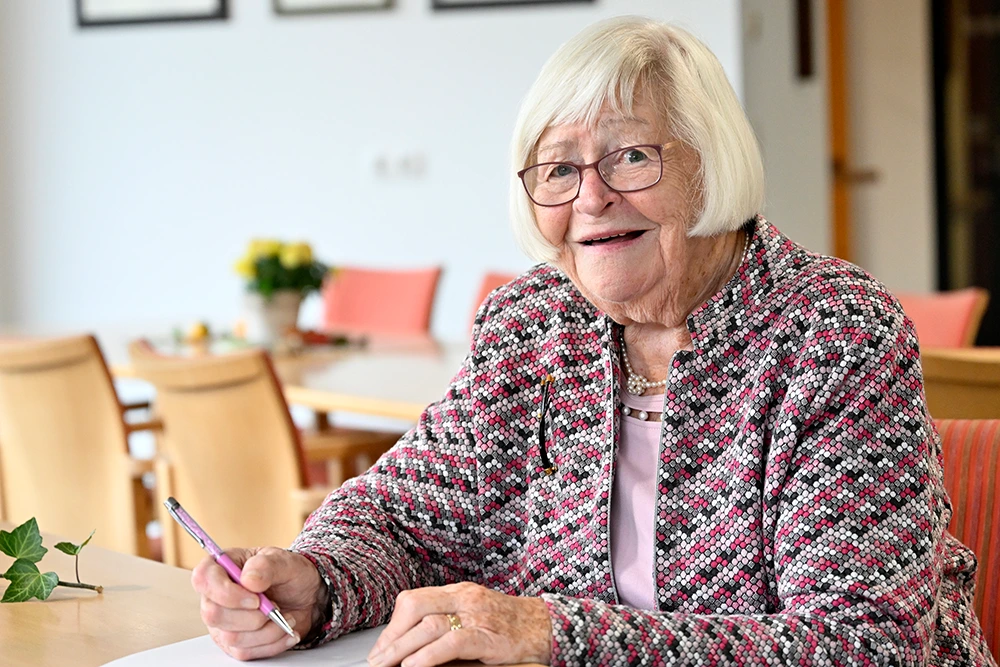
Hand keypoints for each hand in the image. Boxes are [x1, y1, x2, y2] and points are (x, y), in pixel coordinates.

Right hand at [191, 547, 326, 660]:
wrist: (305, 596)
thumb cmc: (290, 574)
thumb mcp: (285, 561)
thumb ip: (266, 565)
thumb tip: (248, 580)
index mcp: (222, 566)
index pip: (203, 578)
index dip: (224, 591)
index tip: (255, 597)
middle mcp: (216, 596)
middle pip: (213, 614)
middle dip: (252, 615)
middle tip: (274, 606)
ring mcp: (222, 622)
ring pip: (232, 637)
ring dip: (267, 630)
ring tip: (286, 617)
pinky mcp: (233, 643)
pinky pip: (245, 652)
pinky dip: (272, 643)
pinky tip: (286, 630)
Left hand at [367, 582, 551, 666]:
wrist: (548, 626)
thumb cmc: (511, 624)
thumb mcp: (476, 614)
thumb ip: (448, 620)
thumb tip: (413, 642)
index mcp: (458, 592)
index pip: (414, 600)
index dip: (392, 625)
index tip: (380, 647)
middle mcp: (465, 598)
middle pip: (415, 607)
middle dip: (391, 636)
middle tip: (377, 660)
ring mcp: (477, 615)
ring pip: (429, 624)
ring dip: (401, 647)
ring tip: (387, 666)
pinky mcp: (489, 636)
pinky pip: (452, 642)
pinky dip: (428, 655)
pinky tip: (413, 666)